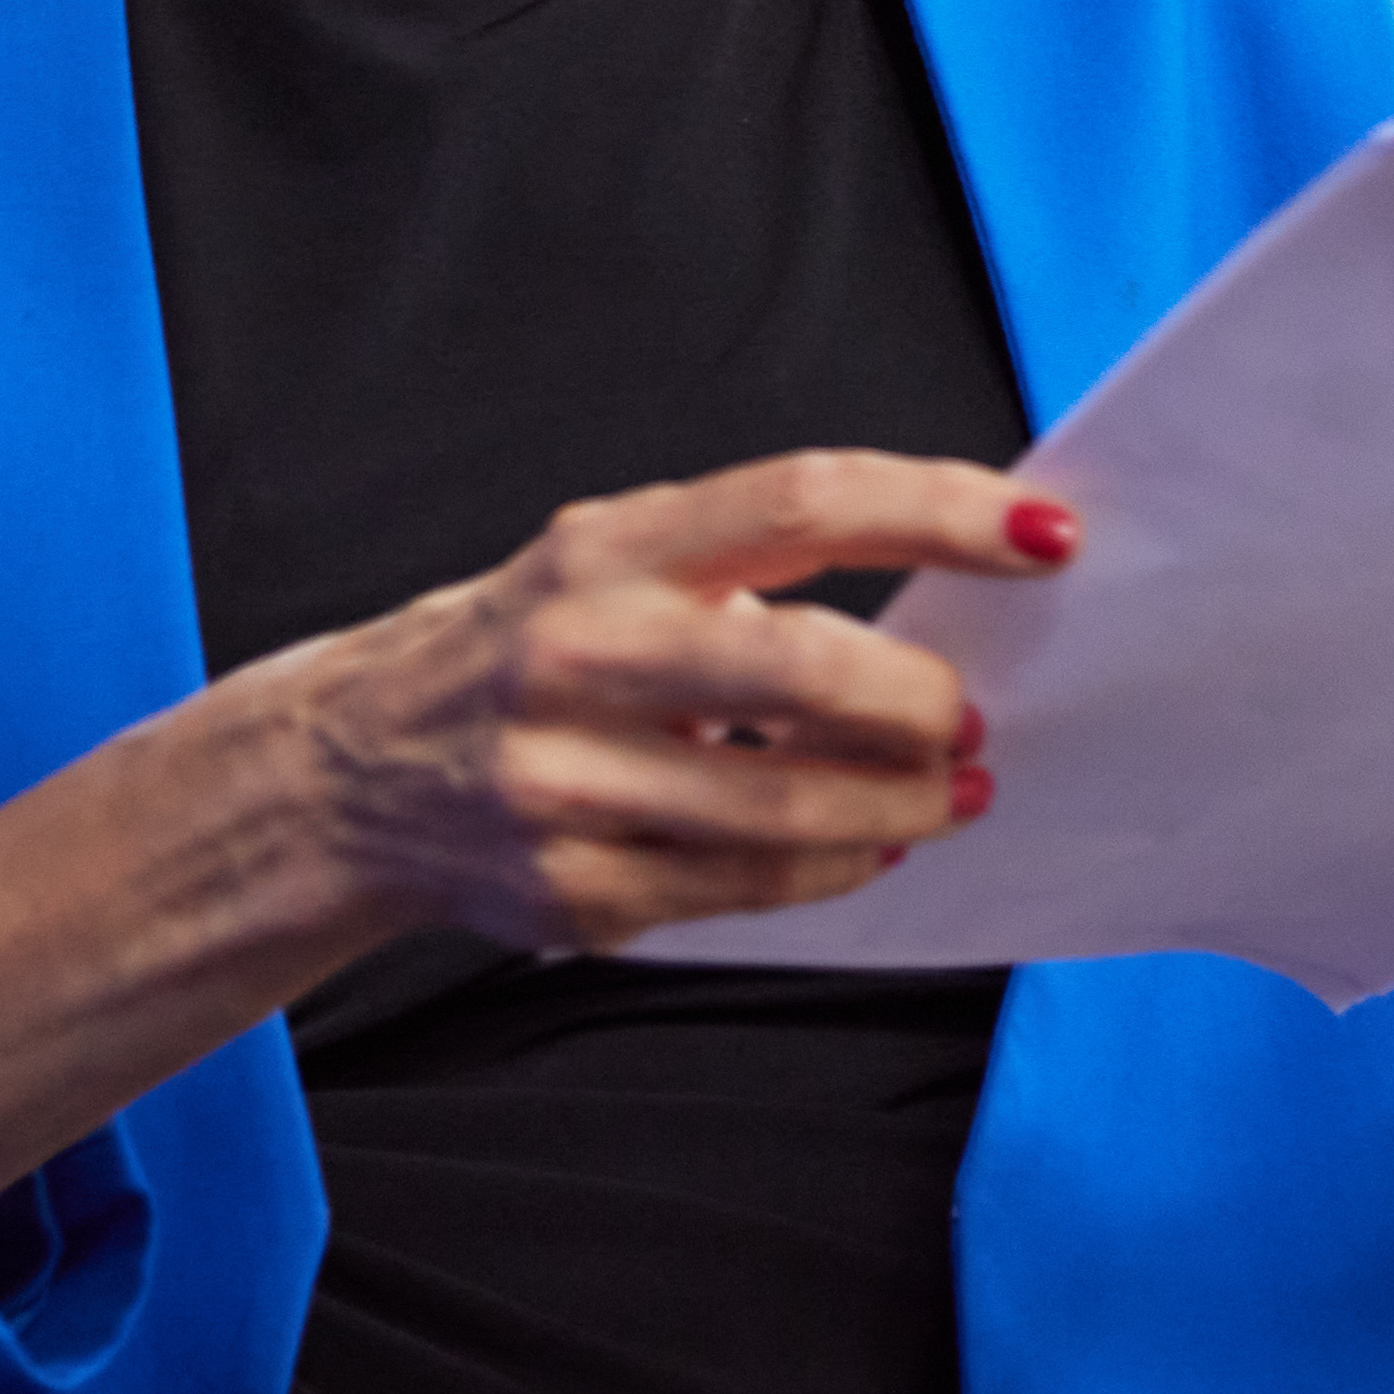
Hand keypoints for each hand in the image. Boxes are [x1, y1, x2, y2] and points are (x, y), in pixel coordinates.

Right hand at [256, 446, 1073, 957]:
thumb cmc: (521, 653)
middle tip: (973, 716)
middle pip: (805, 666)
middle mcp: (574, 654)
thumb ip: (744, 572)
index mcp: (605, 547)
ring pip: (790, 800)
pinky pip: (748, 885)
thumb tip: (944, 599)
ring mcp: (564, 782)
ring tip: (954, 792)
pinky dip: (833, 864)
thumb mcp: (605, 568)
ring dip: (906, 803)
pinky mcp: (570, 890)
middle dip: (923, 700)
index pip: (804, 502)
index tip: (1046, 535)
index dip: (941, 511)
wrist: (347, 773)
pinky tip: (867, 844)